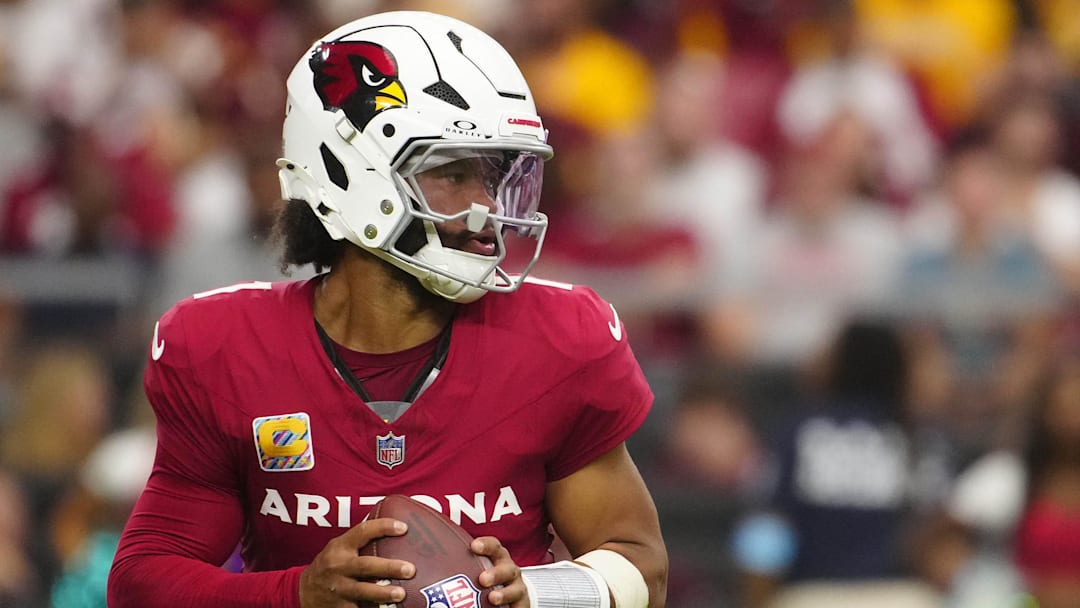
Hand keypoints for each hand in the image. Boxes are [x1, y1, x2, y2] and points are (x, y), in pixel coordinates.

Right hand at [299, 518, 415, 606]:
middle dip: (388, 567)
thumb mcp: (339, 548)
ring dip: (382, 593)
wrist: (303, 592)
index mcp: (340, 547)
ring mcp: (337, 588)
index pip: (362, 531)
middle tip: (410, 569)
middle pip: (365, 566)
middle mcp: (338, 566)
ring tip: (401, 594)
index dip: (383, 527)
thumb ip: (360, 541)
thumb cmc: (329, 565)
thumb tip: (396, 528)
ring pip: (361, 591)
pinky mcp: (337, 607)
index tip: (404, 528)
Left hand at [471, 536, 528, 607]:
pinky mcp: (522, 604)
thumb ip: (467, 566)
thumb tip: (430, 567)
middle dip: (496, 573)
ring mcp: (517, 588)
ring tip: (493, 598)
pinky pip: (519, 606)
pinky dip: (513, 607)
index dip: (486, 545)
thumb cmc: (490, 579)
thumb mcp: (480, 568)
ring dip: (505, 593)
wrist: (512, 595)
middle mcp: (510, 571)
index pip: (494, 547)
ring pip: (515, 589)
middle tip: (483, 579)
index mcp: (498, 558)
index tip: (474, 546)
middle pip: (507, 569)